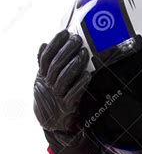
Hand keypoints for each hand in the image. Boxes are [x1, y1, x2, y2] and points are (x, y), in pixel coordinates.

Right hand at [33, 30, 90, 146]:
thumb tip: (44, 44)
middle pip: (56, 65)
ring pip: (64, 78)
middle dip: (67, 50)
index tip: (64, 32)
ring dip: (75, 64)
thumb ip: (45, 63)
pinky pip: (73, 93)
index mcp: (42, 75)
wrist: (51, 121)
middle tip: (78, 39)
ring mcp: (56, 95)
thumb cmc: (51, 94)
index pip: (46, 56)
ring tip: (84, 52)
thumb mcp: (45, 79)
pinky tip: (87, 74)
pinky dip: (80, 84)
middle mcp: (47, 84)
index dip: (54, 44)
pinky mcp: (66, 106)